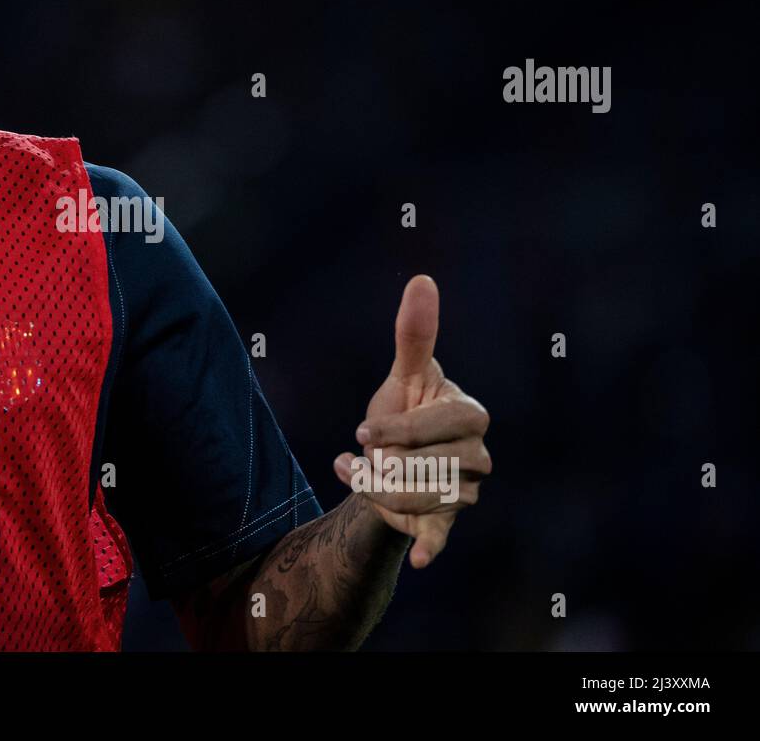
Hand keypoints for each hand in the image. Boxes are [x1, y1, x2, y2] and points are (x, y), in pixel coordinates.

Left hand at [333, 275, 491, 568]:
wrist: (382, 460)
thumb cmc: (399, 409)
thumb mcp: (403, 373)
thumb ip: (415, 333)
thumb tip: (423, 278)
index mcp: (471, 414)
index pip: (433, 426)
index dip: (394, 431)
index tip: (360, 433)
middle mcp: (477, 455)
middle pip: (427, 465)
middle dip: (386, 463)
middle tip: (367, 457)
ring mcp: (464, 491)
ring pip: (418, 497)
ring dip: (377, 489)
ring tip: (364, 476)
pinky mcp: (445, 523)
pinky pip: (442, 536)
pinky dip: (430, 546)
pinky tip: (420, 560)